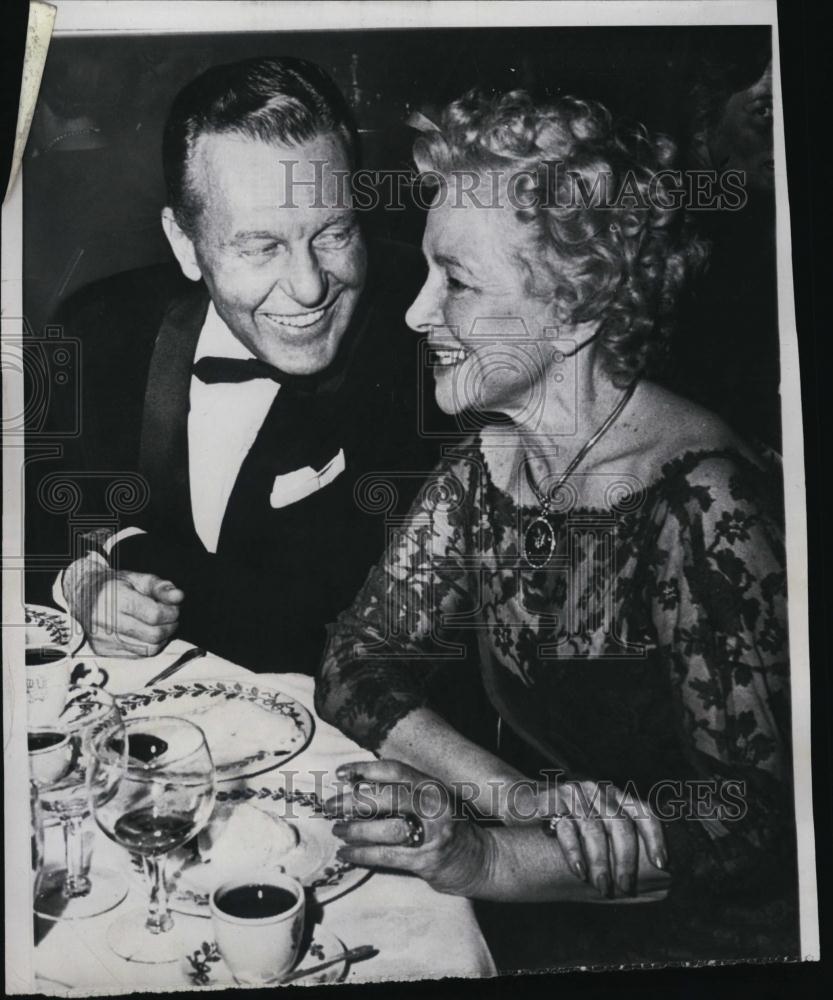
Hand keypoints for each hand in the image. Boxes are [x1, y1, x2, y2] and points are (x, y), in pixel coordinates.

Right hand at [64, 556, 184, 656]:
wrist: (80, 594)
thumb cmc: (112, 584)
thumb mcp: (136, 578)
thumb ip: (159, 586)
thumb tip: (179, 596)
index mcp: (114, 598)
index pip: (154, 615)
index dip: (171, 612)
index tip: (174, 607)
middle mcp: (105, 621)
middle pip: (153, 635)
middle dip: (170, 627)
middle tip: (170, 617)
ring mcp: (102, 639)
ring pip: (147, 649)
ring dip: (162, 638)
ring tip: (160, 625)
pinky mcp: (102, 651)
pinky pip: (137, 655)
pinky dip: (148, 646)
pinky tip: (147, 634)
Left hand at [324, 760, 492, 896]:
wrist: (481, 859)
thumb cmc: (448, 827)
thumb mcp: (431, 801)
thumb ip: (404, 791)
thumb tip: (357, 787)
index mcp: (432, 786)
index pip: (394, 770)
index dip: (365, 769)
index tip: (340, 773)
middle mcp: (433, 805)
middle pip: (387, 797)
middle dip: (353, 801)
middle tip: (330, 806)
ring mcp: (432, 833)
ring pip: (385, 829)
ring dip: (355, 830)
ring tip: (337, 831)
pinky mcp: (426, 859)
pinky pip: (387, 856)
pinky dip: (362, 855)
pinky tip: (346, 854)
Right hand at [537, 778, 667, 897]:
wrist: (520, 801)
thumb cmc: (564, 822)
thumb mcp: (595, 826)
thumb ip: (617, 841)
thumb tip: (654, 877)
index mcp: (614, 796)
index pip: (644, 812)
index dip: (656, 838)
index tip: (662, 865)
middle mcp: (597, 791)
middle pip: (621, 824)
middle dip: (626, 860)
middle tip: (626, 887)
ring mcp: (574, 793)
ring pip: (595, 829)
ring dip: (601, 862)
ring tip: (602, 887)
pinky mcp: (552, 799)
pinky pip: (567, 828)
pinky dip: (576, 853)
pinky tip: (580, 872)